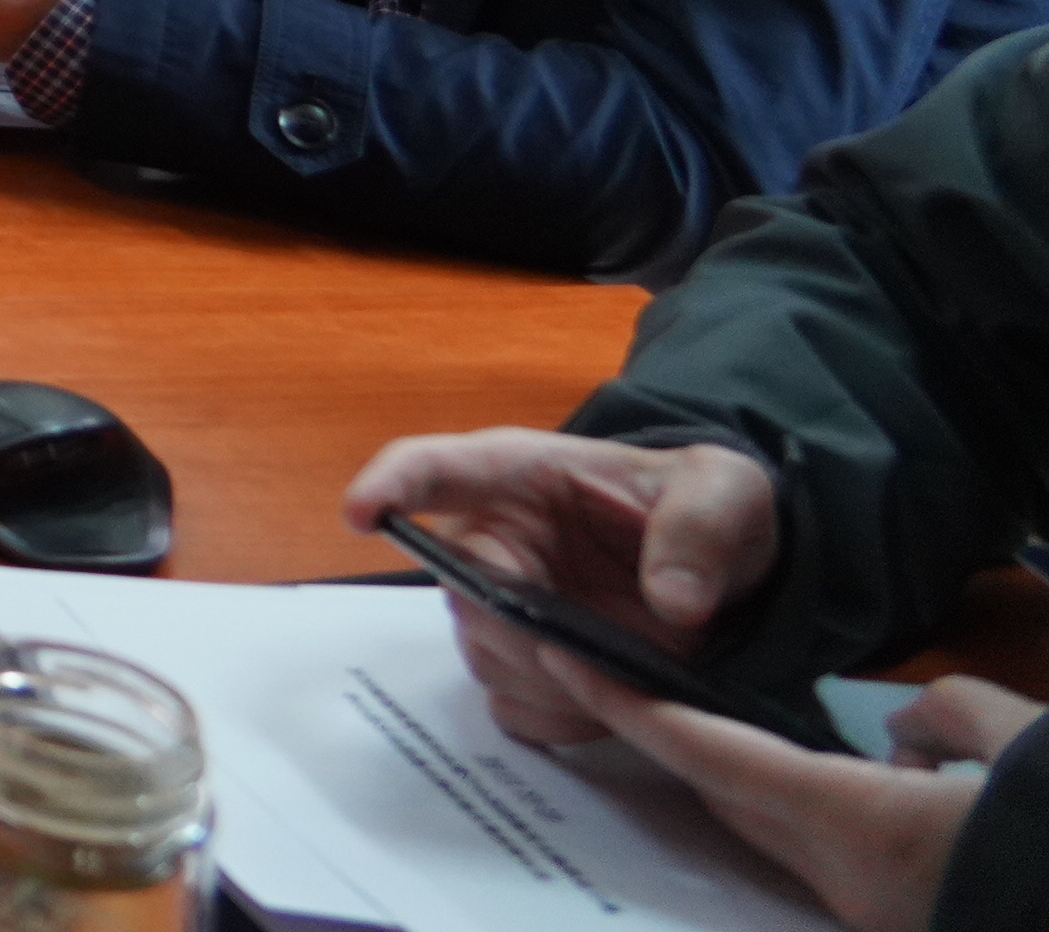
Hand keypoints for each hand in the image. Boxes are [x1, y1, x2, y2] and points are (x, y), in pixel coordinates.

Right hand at [346, 432, 784, 746]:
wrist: (734, 569)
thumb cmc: (710, 507)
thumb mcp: (729, 491)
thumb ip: (700, 529)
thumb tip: (671, 601)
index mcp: (520, 475)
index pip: (432, 468)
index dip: (388, 487)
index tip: (361, 514)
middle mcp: (494, 539)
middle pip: (460, 592)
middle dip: (524, 631)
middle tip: (596, 647)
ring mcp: (505, 606)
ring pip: (484, 655)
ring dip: (550, 678)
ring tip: (624, 673)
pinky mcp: (527, 664)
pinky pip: (513, 704)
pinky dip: (558, 715)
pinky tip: (608, 699)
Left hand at [573, 681, 990, 928]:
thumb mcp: (1022, 741)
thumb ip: (944, 716)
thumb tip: (904, 737)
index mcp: (861, 823)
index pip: (708, 755)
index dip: (627, 706)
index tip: (562, 660)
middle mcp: (846, 879)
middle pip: (726, 798)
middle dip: (669, 739)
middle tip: (622, 676)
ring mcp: (871, 914)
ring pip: (775, 834)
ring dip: (740, 781)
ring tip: (705, 716)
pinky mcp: (895, 926)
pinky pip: (827, 862)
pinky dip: (807, 815)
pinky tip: (839, 784)